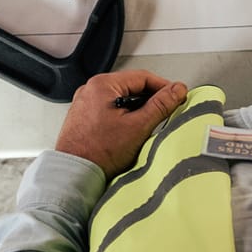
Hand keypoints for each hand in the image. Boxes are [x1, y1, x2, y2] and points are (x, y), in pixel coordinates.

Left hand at [54, 70, 188, 177]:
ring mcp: (86, 103)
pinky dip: (123, 118)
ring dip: (136, 110)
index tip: (176, 97)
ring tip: (145, 127)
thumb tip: (177, 90)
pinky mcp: (84, 117)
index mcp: (102, 84)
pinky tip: (128, 133)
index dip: (163, 87)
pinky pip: (110, 109)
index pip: (143, 77)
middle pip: (131, 87)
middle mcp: (91, 89)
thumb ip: (160, 105)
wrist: (75, 174)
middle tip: (164, 113)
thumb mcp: (138, 127)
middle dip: (149, 100)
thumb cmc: (98, 152)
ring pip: (121, 99)